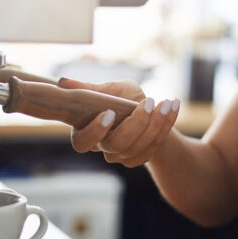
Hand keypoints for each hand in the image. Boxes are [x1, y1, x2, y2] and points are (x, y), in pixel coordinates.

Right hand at [58, 78, 179, 167]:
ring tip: (166, 102)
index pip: (83, 142)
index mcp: (86, 133)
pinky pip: (155, 145)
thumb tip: (63, 81)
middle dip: (135, 124)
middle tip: (147, 102)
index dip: (95, 131)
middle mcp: (103, 148)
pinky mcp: (141, 157)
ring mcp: (123, 156)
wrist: (143, 108)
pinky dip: (167, 125)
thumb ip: (89, 88)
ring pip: (140, 147)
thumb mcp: (106, 89)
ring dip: (156, 124)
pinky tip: (174, 106)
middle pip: (117, 145)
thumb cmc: (118, 96)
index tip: (110, 112)